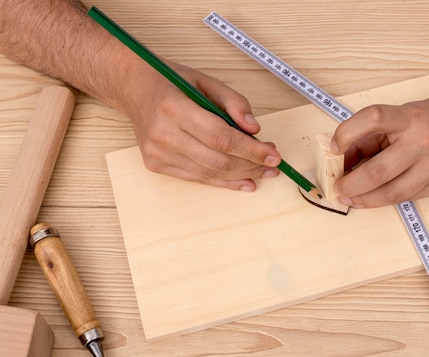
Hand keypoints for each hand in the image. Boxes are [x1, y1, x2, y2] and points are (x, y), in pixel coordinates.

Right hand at [123, 61, 280, 190]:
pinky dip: (222, 181)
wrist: (132, 87)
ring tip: (262, 172)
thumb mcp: (206, 81)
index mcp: (174, 108)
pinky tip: (243, 181)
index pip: (222, 137)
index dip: (252, 150)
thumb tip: (255, 129)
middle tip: (273, 165)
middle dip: (251, 165)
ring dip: (241, 175)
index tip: (274, 155)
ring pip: (209, 173)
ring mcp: (157, 153)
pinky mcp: (155, 164)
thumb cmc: (169, 81)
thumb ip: (234, 102)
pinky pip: (196, 178)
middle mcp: (162, 134)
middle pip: (218, 159)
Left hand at [331, 91, 428, 207]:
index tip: (333, 147)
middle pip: (378, 170)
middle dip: (351, 184)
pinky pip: (411, 197)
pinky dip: (390, 198)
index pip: (372, 118)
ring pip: (393, 193)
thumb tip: (345, 159)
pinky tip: (379, 197)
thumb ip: (377, 135)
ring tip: (352, 199)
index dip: (347, 133)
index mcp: (411, 117)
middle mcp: (425, 140)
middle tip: (338, 189)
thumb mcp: (407, 114)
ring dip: (366, 200)